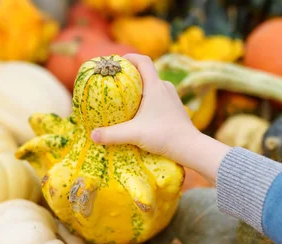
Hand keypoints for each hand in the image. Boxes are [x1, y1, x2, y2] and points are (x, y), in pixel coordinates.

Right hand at [91, 53, 229, 184]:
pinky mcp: (175, 108)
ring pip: (153, 86)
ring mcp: (172, 98)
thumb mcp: (134, 134)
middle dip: (131, 75)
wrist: (190, 147)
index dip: (129, 57)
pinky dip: (148, 99)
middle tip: (116, 82)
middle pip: (146, 73)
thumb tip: (92, 135)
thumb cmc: (163, 136)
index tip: (116, 62)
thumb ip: (111, 134)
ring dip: (140, 89)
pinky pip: (159, 97)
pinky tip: (141, 114)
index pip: (143, 61)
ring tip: (126, 99)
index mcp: (155, 86)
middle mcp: (165, 88)